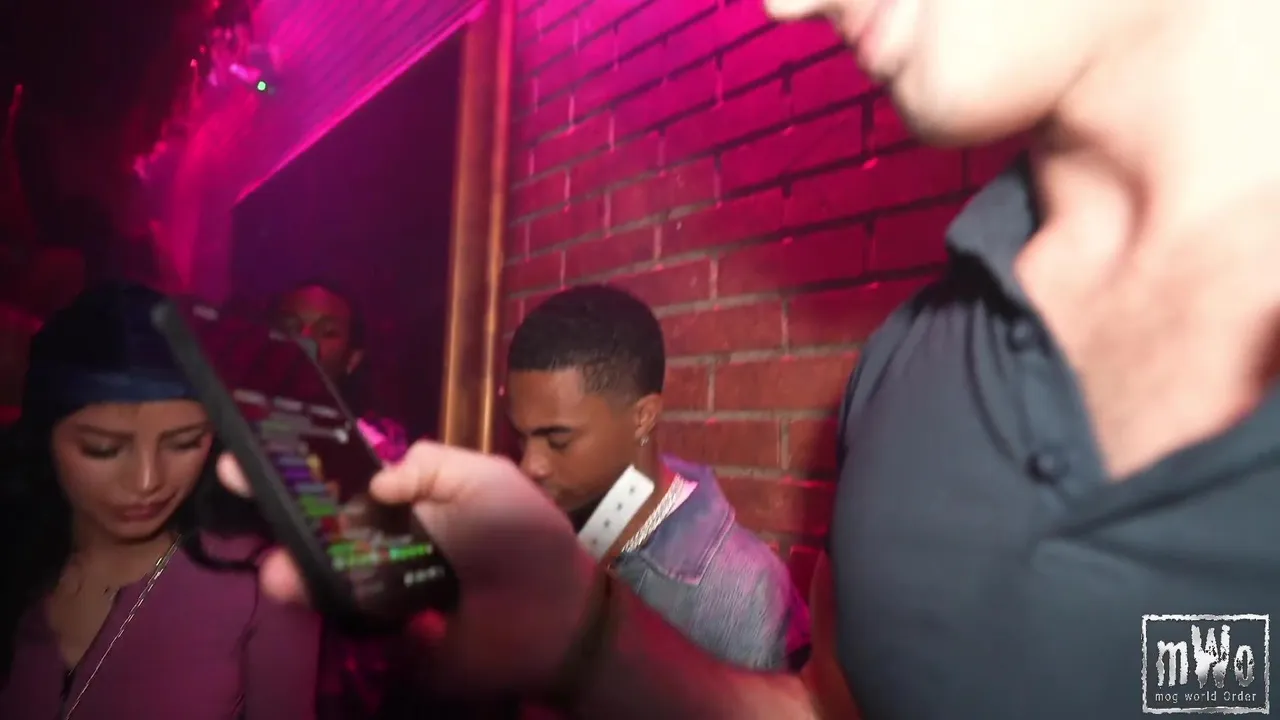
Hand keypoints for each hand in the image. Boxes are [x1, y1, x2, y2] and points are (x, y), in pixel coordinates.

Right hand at [217, 441, 597, 693]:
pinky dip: (313, 594)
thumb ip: (432, 465)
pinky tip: (290, 581)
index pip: (350, 478)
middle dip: (280, 502)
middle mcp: (390, 537)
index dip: (309, 463)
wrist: (554, 619)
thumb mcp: (488, 479)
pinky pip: (342, 607)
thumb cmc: (527, 539)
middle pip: (324, 519)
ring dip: (288, 555)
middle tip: (236, 482)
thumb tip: (376, 478)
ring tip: (271, 556)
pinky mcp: (386, 626)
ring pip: (322, 563)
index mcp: (414, 500)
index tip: (263, 447)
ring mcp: (383, 583)